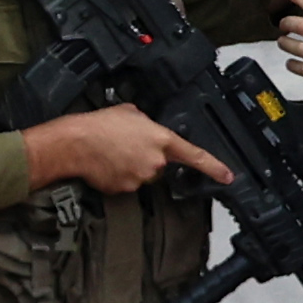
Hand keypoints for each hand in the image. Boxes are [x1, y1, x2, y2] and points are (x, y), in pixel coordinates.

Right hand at [23, 107, 231, 195]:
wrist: (75, 142)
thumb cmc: (99, 124)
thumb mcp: (130, 112)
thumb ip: (147, 122)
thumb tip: (147, 128)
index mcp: (161, 139)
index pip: (196, 156)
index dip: (215, 167)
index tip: (227, 177)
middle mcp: (155, 161)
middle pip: (161, 165)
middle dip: (148, 157)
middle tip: (127, 145)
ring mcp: (141, 178)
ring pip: (143, 175)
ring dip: (132, 165)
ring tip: (113, 152)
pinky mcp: (125, 189)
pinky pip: (127, 184)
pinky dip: (119, 175)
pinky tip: (107, 163)